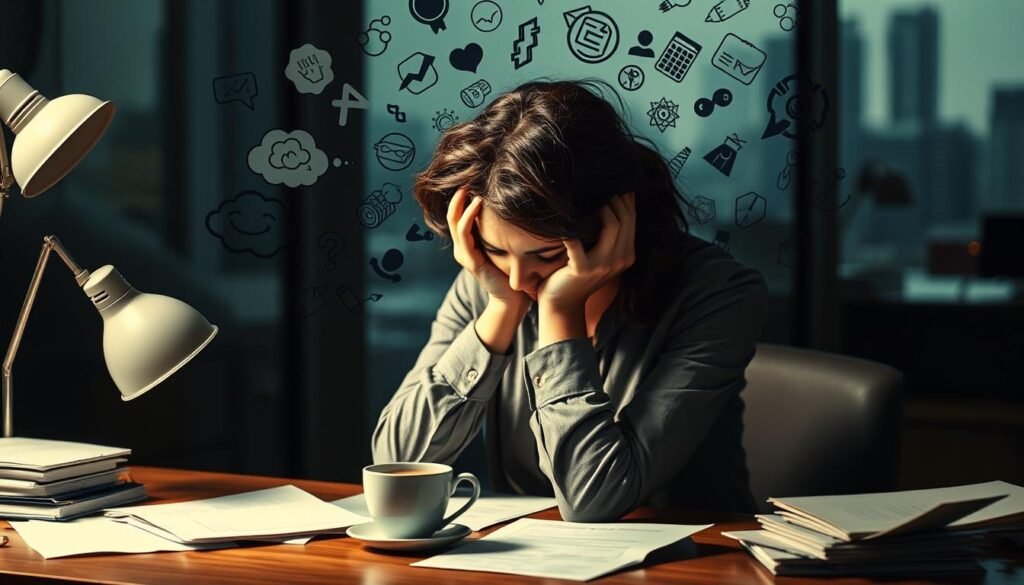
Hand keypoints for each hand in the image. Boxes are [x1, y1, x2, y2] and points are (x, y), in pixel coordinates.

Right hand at [446, 187, 530, 308]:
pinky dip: (469, 217)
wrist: (513, 300)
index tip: (473, 179)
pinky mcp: (471, 261)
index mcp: (469, 245)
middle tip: (468, 176)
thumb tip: (515, 205)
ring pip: (455, 222)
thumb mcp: (505, 246)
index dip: (462, 198)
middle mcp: (463, 249)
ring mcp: (464, 255)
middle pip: (452, 215)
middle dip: (458, 196)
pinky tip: (477, 204)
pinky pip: (465, 234)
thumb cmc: (512, 273)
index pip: (458, 215)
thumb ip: (502, 230)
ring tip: (470, 187)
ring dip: (462, 203)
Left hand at [537, 192, 635, 310]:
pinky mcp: (582, 268)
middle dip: (614, 198)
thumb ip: (608, 233)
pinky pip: (577, 241)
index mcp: (627, 255)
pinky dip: (569, 229)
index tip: (614, 180)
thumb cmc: (576, 273)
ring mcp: (603, 265)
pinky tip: (562, 220)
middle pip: (624, 219)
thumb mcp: (599, 253)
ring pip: (612, 225)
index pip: (632, 219)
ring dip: (600, 208)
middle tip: (598, 184)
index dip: (625, 197)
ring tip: (586, 198)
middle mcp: (621, 260)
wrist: (561, 303)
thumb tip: (611, 198)